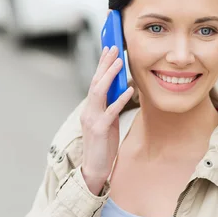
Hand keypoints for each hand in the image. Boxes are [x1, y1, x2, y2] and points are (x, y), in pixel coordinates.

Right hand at [80, 46, 133, 194]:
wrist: (94, 169)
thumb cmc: (103, 146)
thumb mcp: (107, 123)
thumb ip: (110, 106)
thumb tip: (121, 89)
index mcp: (90, 108)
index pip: (95, 82)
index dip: (102, 65)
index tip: (109, 49)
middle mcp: (88, 111)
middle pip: (95, 82)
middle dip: (105, 64)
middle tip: (114, 48)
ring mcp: (92, 120)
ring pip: (99, 92)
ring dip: (109, 76)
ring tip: (120, 62)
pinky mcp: (100, 130)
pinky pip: (110, 111)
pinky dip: (120, 99)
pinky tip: (129, 90)